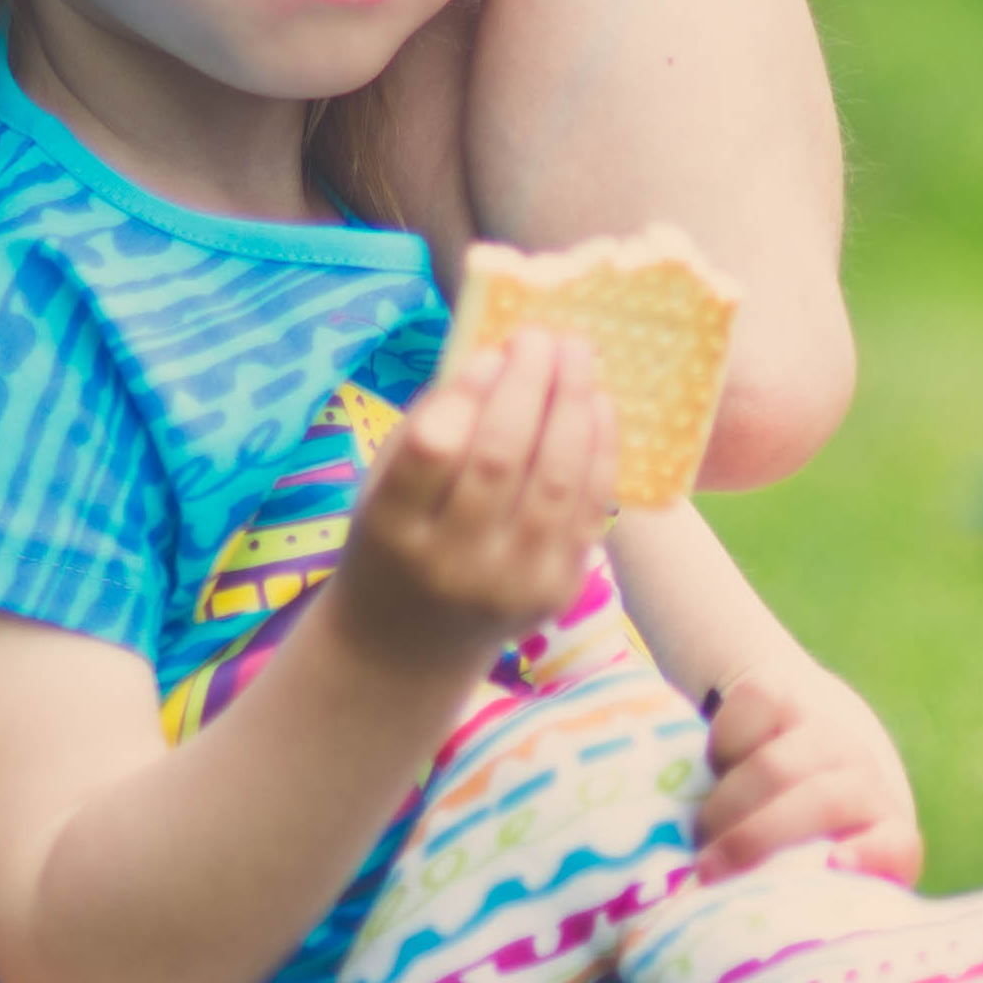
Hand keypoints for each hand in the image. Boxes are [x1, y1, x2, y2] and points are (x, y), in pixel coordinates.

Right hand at [331, 332, 615, 682]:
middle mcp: (450, 565)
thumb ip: (432, 423)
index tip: (494, 349)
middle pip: (502, 458)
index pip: (434, 450)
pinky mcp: (555, 594)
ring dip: (574, 407)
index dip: (470, 391)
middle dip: (530, 384)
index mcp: (391, 530)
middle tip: (544, 336)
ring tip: (577, 355)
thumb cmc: (395, 538)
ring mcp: (508, 586)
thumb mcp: (383, 484)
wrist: (408, 646)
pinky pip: (588, 510)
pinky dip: (599, 450)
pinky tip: (599, 405)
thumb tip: (500, 354)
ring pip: (556, 482)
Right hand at [696, 665, 926, 884]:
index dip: (873, 856)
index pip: (897, 846)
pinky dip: (722, 743)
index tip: (836, 864)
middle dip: (757, 839)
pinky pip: (749, 711)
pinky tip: (715, 767)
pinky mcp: (784, 686)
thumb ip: (809, 896)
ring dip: (728, 804)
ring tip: (701, 831)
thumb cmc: (806, 829)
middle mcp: (865, 774)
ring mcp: (826, 726)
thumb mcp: (819, 868)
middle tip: (708, 869)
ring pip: (776, 766)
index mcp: (887, 830)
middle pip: (823, 800)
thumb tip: (763, 939)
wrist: (807, 720)